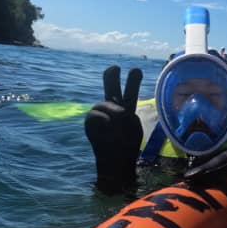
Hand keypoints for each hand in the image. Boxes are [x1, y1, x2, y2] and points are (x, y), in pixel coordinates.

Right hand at [84, 66, 141, 193]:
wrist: (116, 159)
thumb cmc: (127, 143)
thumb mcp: (133, 126)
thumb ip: (125, 113)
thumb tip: (115, 108)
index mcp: (127, 106)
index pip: (130, 91)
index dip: (132, 80)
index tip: (136, 69)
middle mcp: (113, 107)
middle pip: (111, 87)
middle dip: (111, 76)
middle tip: (115, 68)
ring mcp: (101, 114)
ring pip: (102, 102)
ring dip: (113, 108)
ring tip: (122, 115)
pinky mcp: (90, 122)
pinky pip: (94, 114)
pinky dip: (103, 117)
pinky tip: (108, 124)